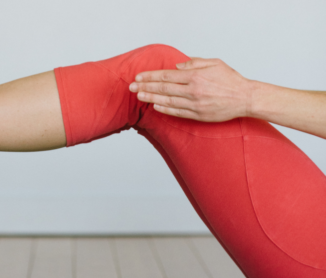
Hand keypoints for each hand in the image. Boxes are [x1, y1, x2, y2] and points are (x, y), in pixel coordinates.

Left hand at [129, 58, 253, 121]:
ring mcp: (195, 104)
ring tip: (139, 96)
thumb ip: (194, 62)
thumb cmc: (230, 79)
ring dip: (151, 98)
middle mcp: (193, 90)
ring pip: (167, 101)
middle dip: (145, 87)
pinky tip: (155, 106)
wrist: (246, 98)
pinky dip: (165, 109)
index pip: (166, 75)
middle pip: (163, 88)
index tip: (138, 77)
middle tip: (131, 86)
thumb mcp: (214, 63)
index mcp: (195, 76)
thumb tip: (177, 66)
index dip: (150, 76)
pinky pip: (177, 112)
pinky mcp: (198, 115)